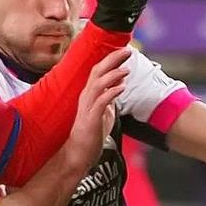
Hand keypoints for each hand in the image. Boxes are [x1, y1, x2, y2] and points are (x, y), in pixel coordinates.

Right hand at [61, 50, 126, 178]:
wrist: (78, 155)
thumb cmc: (90, 136)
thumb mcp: (103, 113)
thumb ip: (109, 99)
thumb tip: (118, 86)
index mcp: (89, 95)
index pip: (99, 71)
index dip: (112, 59)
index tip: (125, 51)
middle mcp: (86, 97)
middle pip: (98, 71)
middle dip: (113, 59)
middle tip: (127, 50)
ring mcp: (87, 108)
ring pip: (97, 84)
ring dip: (113, 74)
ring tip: (126, 69)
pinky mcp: (90, 119)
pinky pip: (101, 102)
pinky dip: (111, 92)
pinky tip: (121, 87)